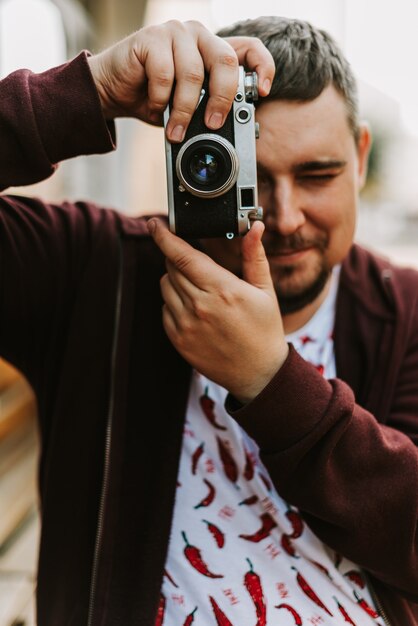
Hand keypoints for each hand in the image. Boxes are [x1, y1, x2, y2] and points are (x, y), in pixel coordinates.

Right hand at [87, 20, 274, 141]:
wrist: (112, 92)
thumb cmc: (154, 98)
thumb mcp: (190, 107)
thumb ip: (210, 107)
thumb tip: (231, 128)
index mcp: (213, 49)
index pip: (250, 48)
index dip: (263, 67)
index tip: (262, 93)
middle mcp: (198, 35)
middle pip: (226, 61)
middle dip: (222, 100)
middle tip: (213, 125)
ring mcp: (175, 32)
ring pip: (193, 74)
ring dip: (185, 110)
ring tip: (176, 131)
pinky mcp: (151, 38)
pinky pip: (165, 74)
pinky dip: (161, 100)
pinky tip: (155, 107)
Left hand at [148, 219, 288, 403]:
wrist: (258, 373)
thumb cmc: (264, 330)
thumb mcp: (264, 291)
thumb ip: (254, 257)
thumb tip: (255, 228)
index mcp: (223, 290)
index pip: (184, 256)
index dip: (165, 237)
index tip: (155, 224)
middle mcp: (201, 306)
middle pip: (172, 268)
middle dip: (178, 258)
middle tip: (195, 262)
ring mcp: (187, 325)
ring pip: (165, 286)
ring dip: (175, 279)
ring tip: (198, 287)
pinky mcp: (179, 340)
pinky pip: (165, 309)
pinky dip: (173, 302)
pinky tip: (194, 308)